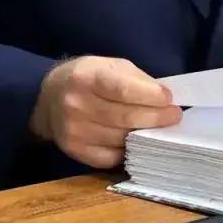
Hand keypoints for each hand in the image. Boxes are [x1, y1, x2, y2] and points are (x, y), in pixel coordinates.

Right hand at [29, 56, 182, 167]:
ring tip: (159, 127)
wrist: (49, 98)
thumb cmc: (88, 78)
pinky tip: (137, 140)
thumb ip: (136, 79)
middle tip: (174, 116)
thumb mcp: (109, 65)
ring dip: (146, 135)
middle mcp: (76, 105)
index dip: (150, 96)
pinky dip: (129, 150)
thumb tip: (164, 99)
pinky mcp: (75, 151)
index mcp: (86, 77)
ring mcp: (74, 131)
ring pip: (122, 139)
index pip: (123, 90)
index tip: (168, 99)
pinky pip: (112, 157)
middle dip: (156, 118)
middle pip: (126, 118)